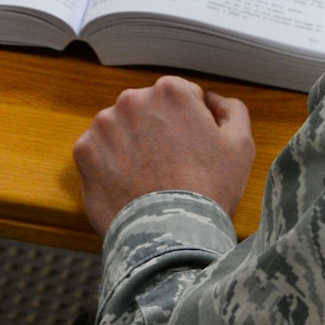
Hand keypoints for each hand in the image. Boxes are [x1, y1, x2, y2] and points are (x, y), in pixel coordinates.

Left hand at [73, 75, 253, 234]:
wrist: (169, 234)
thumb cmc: (209, 189)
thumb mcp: (240, 146)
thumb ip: (232, 110)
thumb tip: (212, 100)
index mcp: (171, 91)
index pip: (181, 98)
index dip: (191, 124)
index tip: (192, 150)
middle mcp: (132, 99)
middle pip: (148, 110)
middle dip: (158, 131)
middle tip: (171, 167)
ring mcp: (104, 124)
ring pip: (121, 130)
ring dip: (132, 146)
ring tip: (148, 179)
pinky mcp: (84, 150)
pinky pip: (99, 152)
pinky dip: (110, 165)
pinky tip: (128, 185)